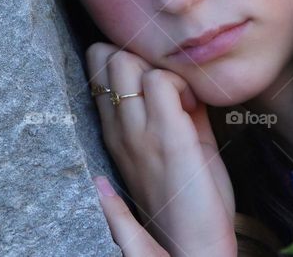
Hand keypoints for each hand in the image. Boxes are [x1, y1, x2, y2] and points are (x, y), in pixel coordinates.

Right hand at [86, 42, 236, 256]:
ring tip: (182, 99)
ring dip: (160, 68)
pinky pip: (161, 81)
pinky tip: (194, 110)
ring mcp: (140, 134)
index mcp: (116, 134)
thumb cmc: (188, 203)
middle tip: (169, 86)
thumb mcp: (176, 149)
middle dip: (141, 56)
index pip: (97, 69)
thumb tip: (184, 82)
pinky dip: (182, 84)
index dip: (127, 59)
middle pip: (106, 56)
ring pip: (126, 62)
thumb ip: (175, 114)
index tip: (157, 83)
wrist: (193, 250)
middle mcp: (120, 131)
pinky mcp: (168, 139)